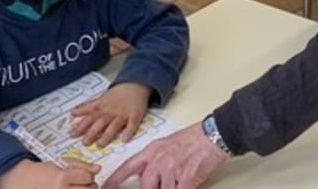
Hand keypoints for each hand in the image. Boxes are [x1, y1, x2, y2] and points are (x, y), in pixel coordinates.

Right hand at [0, 158, 99, 188]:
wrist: (24, 182)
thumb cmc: (42, 172)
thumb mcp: (61, 163)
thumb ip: (81, 165)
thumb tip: (98, 168)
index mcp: (62, 178)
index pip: (88, 177)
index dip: (86, 174)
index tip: (81, 174)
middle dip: (89, 184)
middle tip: (80, 182)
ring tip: (76, 187)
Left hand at [71, 82, 151, 147]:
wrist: (135, 85)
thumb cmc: (116, 94)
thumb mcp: (100, 98)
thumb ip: (87, 107)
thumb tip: (73, 113)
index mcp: (101, 107)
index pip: (89, 118)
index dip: (80, 126)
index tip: (72, 135)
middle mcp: (111, 112)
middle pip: (100, 123)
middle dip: (92, 133)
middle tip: (85, 143)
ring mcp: (123, 114)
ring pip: (114, 126)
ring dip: (107, 135)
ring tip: (100, 144)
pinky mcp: (135, 116)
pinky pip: (132, 125)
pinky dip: (128, 132)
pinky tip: (124, 139)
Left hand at [102, 122, 228, 188]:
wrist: (213, 135)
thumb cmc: (193, 138)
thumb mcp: (167, 144)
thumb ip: (154, 160)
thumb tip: (149, 176)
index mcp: (152, 151)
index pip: (127, 167)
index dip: (114, 180)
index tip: (104, 187)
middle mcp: (158, 160)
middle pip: (146, 186)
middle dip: (153, 188)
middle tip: (166, 180)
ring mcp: (171, 170)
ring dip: (172, 187)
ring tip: (182, 175)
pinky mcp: (185, 179)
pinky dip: (183, 188)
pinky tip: (187, 181)